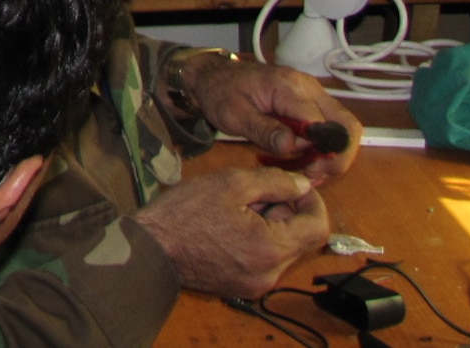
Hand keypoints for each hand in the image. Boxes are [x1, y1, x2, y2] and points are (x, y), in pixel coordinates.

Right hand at [134, 167, 329, 297]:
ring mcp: (257, 285)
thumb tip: (302, 185)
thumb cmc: (184, 214)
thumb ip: (274, 182)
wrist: (150, 249)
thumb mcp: (230, 183)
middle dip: (285, 212)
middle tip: (254, 194)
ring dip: (270, 226)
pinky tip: (229, 228)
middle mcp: (271, 274)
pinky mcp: (243, 288)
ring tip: (236, 210)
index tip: (295, 186)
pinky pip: (264, 262)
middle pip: (300, 239)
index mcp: (272, 248)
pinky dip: (257, 241)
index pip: (318, 227)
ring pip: (282, 250)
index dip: (313, 202)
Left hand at [175, 52, 361, 183]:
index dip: (318, 152)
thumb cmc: (220, 92)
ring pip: (343, 130)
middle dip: (336, 158)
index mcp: (289, 87)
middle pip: (347, 127)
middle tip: (311, 176)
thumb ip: (263, 130)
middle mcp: (308, 88)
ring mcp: (312, 94)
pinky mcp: (310, 103)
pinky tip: (301, 160)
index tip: (303, 170)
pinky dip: (322, 149)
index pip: (323, 124)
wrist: (212, 76)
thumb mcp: (234, 114)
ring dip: (330, 156)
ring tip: (304, 171)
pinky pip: (330, 128)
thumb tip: (292, 147)